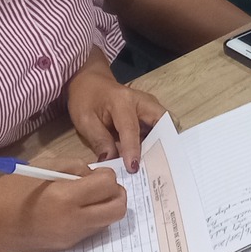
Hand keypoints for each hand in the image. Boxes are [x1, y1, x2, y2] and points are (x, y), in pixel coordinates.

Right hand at [0, 154, 128, 251]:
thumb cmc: (7, 192)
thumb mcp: (42, 168)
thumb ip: (74, 168)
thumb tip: (94, 175)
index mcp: (65, 198)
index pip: (108, 185)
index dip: (107, 175)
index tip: (94, 173)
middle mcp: (73, 222)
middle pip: (118, 209)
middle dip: (116, 193)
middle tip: (99, 186)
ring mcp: (71, 238)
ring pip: (108, 222)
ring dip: (105, 207)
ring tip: (84, 197)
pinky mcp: (66, 248)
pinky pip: (92, 230)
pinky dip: (92, 217)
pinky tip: (72, 210)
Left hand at [65, 54, 166, 170]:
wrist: (91, 83)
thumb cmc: (86, 99)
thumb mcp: (84, 120)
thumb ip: (99, 140)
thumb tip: (111, 161)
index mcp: (122, 101)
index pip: (131, 129)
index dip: (133, 150)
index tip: (134, 168)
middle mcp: (143, 102)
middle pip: (163, 121)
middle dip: (162, 142)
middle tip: (154, 164)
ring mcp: (150, 106)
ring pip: (166, 125)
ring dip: (161, 143)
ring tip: (152, 163)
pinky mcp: (151, 112)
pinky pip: (160, 128)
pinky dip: (157, 141)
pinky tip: (148, 155)